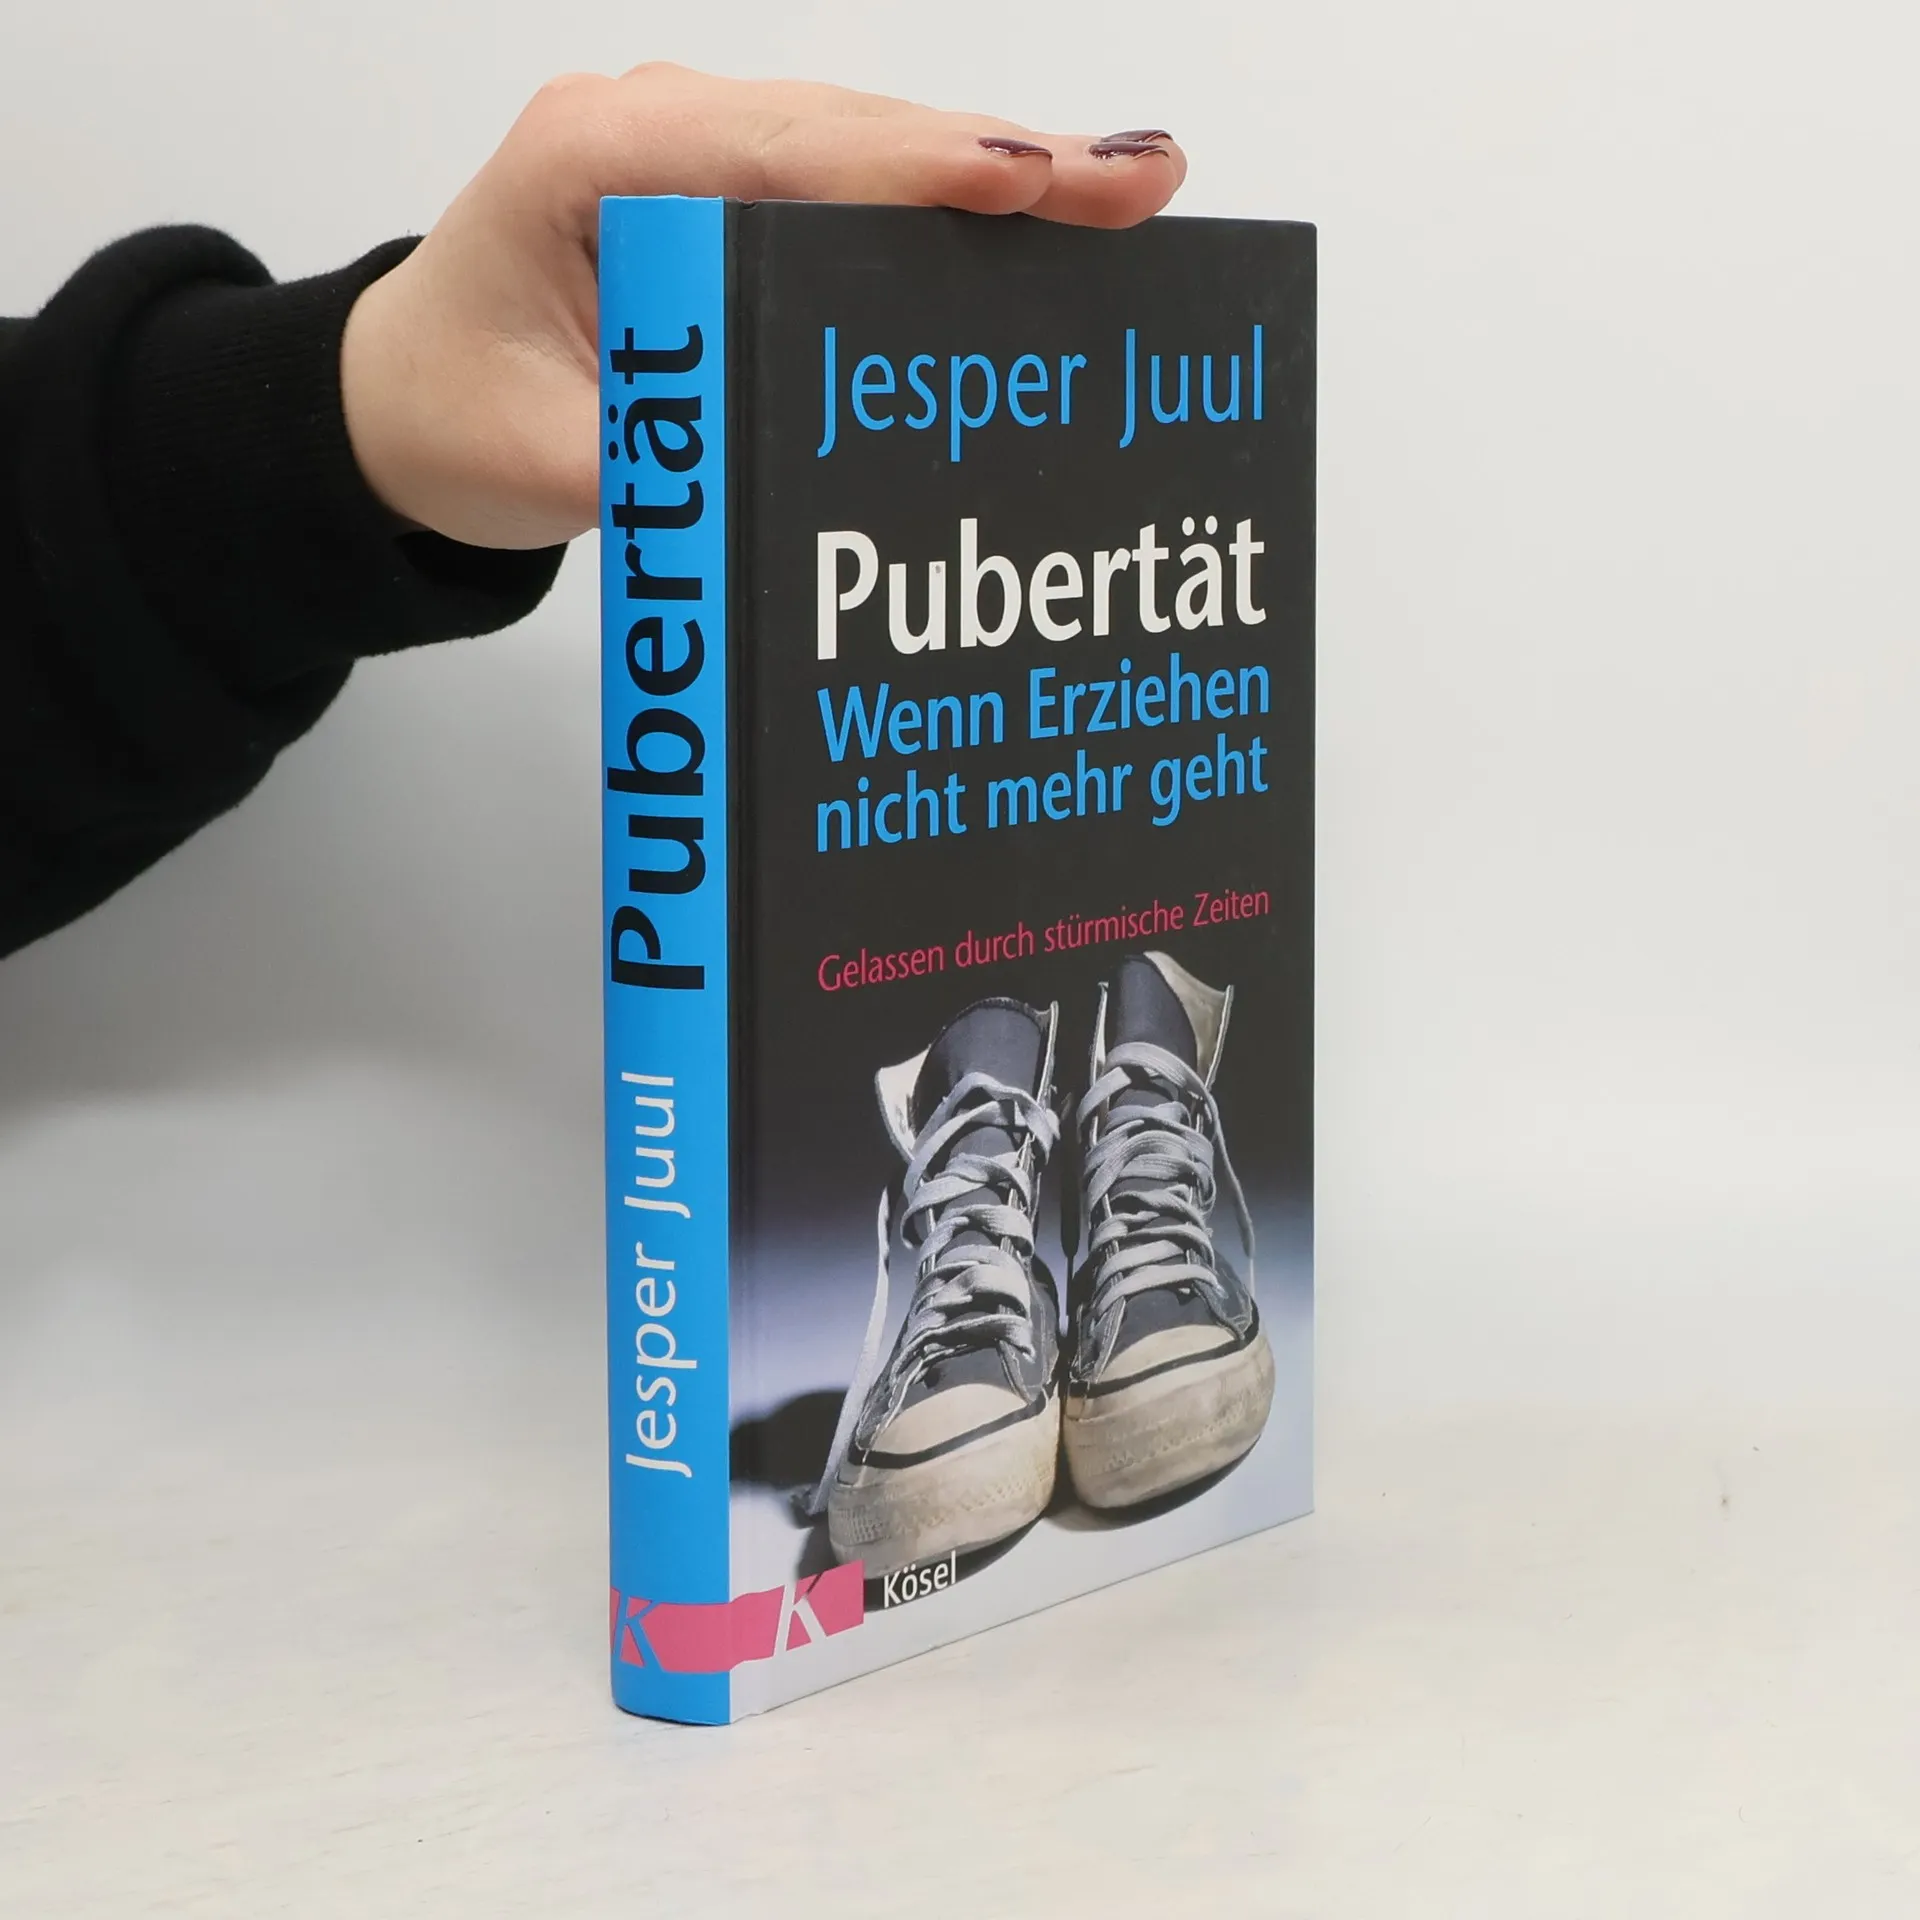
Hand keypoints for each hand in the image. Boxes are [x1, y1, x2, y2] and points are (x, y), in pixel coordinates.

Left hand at [339, 65, 1186, 549]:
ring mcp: (696, 152)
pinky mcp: (727, 193)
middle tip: (1142, 184)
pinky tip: (1037, 212)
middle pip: (855, 133)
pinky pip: (851, 182)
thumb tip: (797, 478)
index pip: (786, 154)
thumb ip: (669, 462)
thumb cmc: (452, 414)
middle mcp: (654, 130)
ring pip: (867, 146)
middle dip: (1003, 159)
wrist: (400, 399)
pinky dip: (945, 200)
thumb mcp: (548, 461)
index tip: (1033, 179)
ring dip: (995, 170)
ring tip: (1124, 191)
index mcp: (596, 163)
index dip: (919, 169)